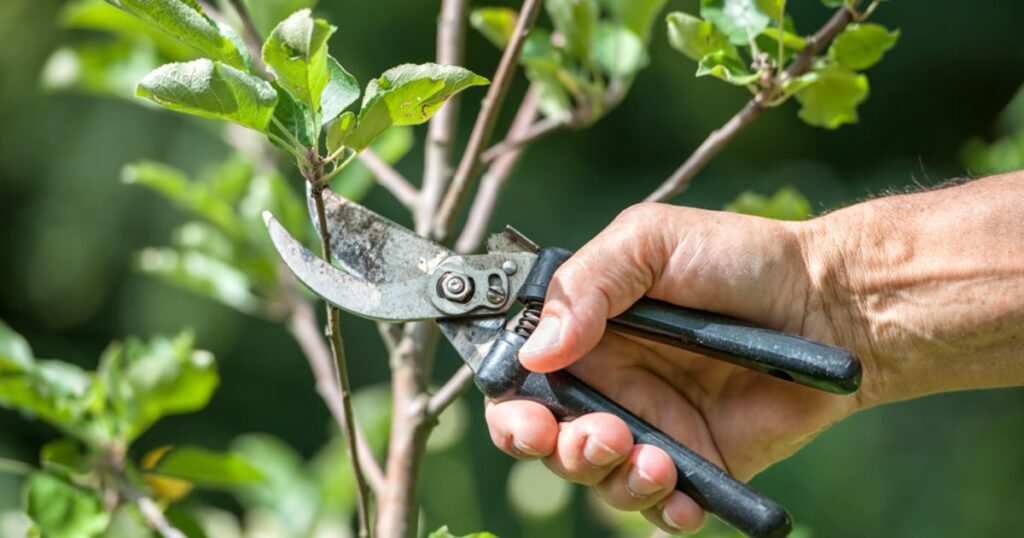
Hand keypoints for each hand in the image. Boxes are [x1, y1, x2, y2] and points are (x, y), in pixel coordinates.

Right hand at [484, 203, 864, 533]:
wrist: (828, 303)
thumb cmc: (737, 260)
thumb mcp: (650, 242)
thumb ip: (586, 285)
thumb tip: (537, 350)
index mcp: (585, 333)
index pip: (520, 381)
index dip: (511, 408)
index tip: (530, 420)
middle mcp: (610, 384)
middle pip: (550, 441)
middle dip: (559, 451)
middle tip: (599, 437)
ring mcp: (653, 426)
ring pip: (600, 478)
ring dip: (612, 477)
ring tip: (654, 458)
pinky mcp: (698, 464)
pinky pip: (662, 508)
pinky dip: (663, 512)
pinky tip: (681, 496)